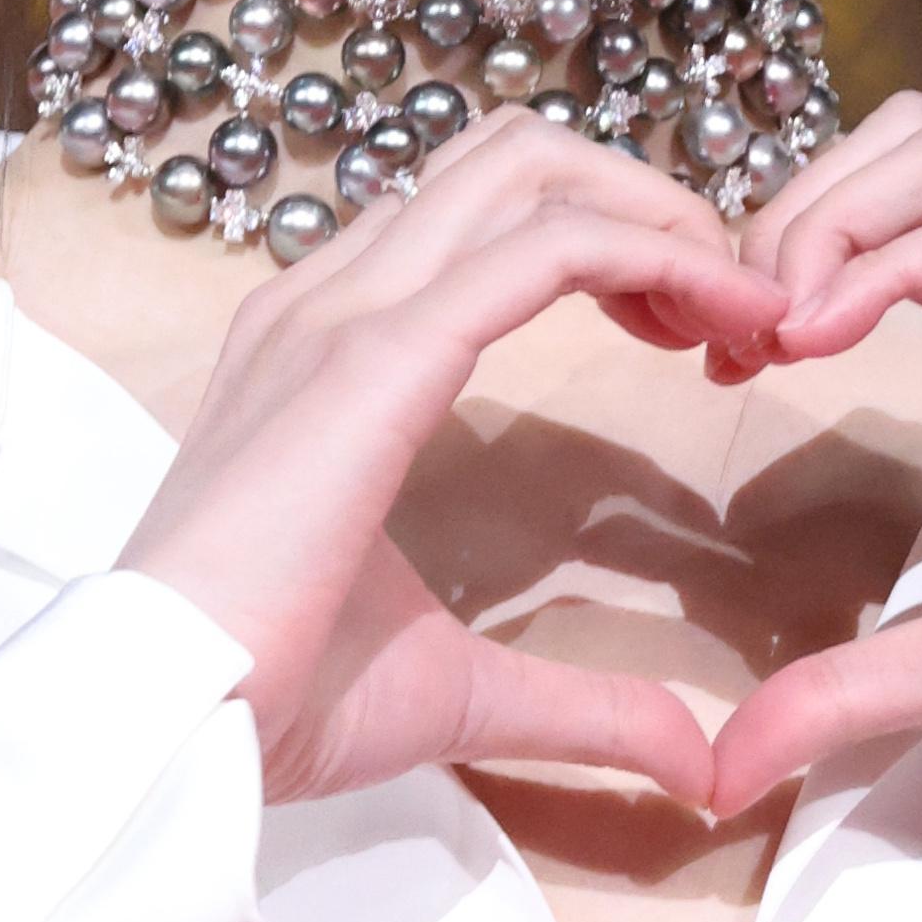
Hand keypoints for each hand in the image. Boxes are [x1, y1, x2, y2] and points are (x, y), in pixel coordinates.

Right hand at [115, 120, 763, 805]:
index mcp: (329, 348)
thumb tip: (690, 761)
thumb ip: (581, 704)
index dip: (610, 246)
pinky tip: (728, 316)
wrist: (172, 725)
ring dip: (660, 217)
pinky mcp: (375, 354)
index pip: (484, 223)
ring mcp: (343, 313)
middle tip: (736, 309)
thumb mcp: (464, 691)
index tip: (699, 336)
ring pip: (532, 174)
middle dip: (647, 206)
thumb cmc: (276, 707)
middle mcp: (329, 300)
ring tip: (748, 306)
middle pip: (516, 161)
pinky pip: (544, 249)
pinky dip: (656, 255)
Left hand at [694, 97, 921, 816]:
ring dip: (831, 220)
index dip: (802, 251)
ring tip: (770, 327)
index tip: (729, 355)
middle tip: (734, 324)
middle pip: (918, 141)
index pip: (912, 205)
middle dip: (800, 208)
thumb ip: (855, 683)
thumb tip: (733, 761)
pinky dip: (891, 264)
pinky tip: (823, 337)